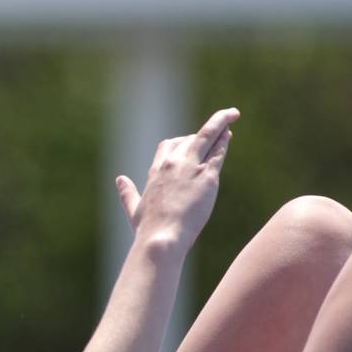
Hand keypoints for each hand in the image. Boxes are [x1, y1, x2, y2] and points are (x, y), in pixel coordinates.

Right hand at [115, 107, 238, 253]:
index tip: (191, 141)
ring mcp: (191, 167)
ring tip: (231, 114)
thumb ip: (127, 192)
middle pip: (189, 138)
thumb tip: (119, 180)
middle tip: (220, 129)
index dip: (181, 141)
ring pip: (207, 136)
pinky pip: (218, 152)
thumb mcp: (134, 208)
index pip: (169, 145)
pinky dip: (225, 140)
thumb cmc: (148, 229)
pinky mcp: (207, 176)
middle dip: (203, 133)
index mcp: (156, 170)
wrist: (162, 237)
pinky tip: (230, 134)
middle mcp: (172, 163)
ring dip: (220, 124)